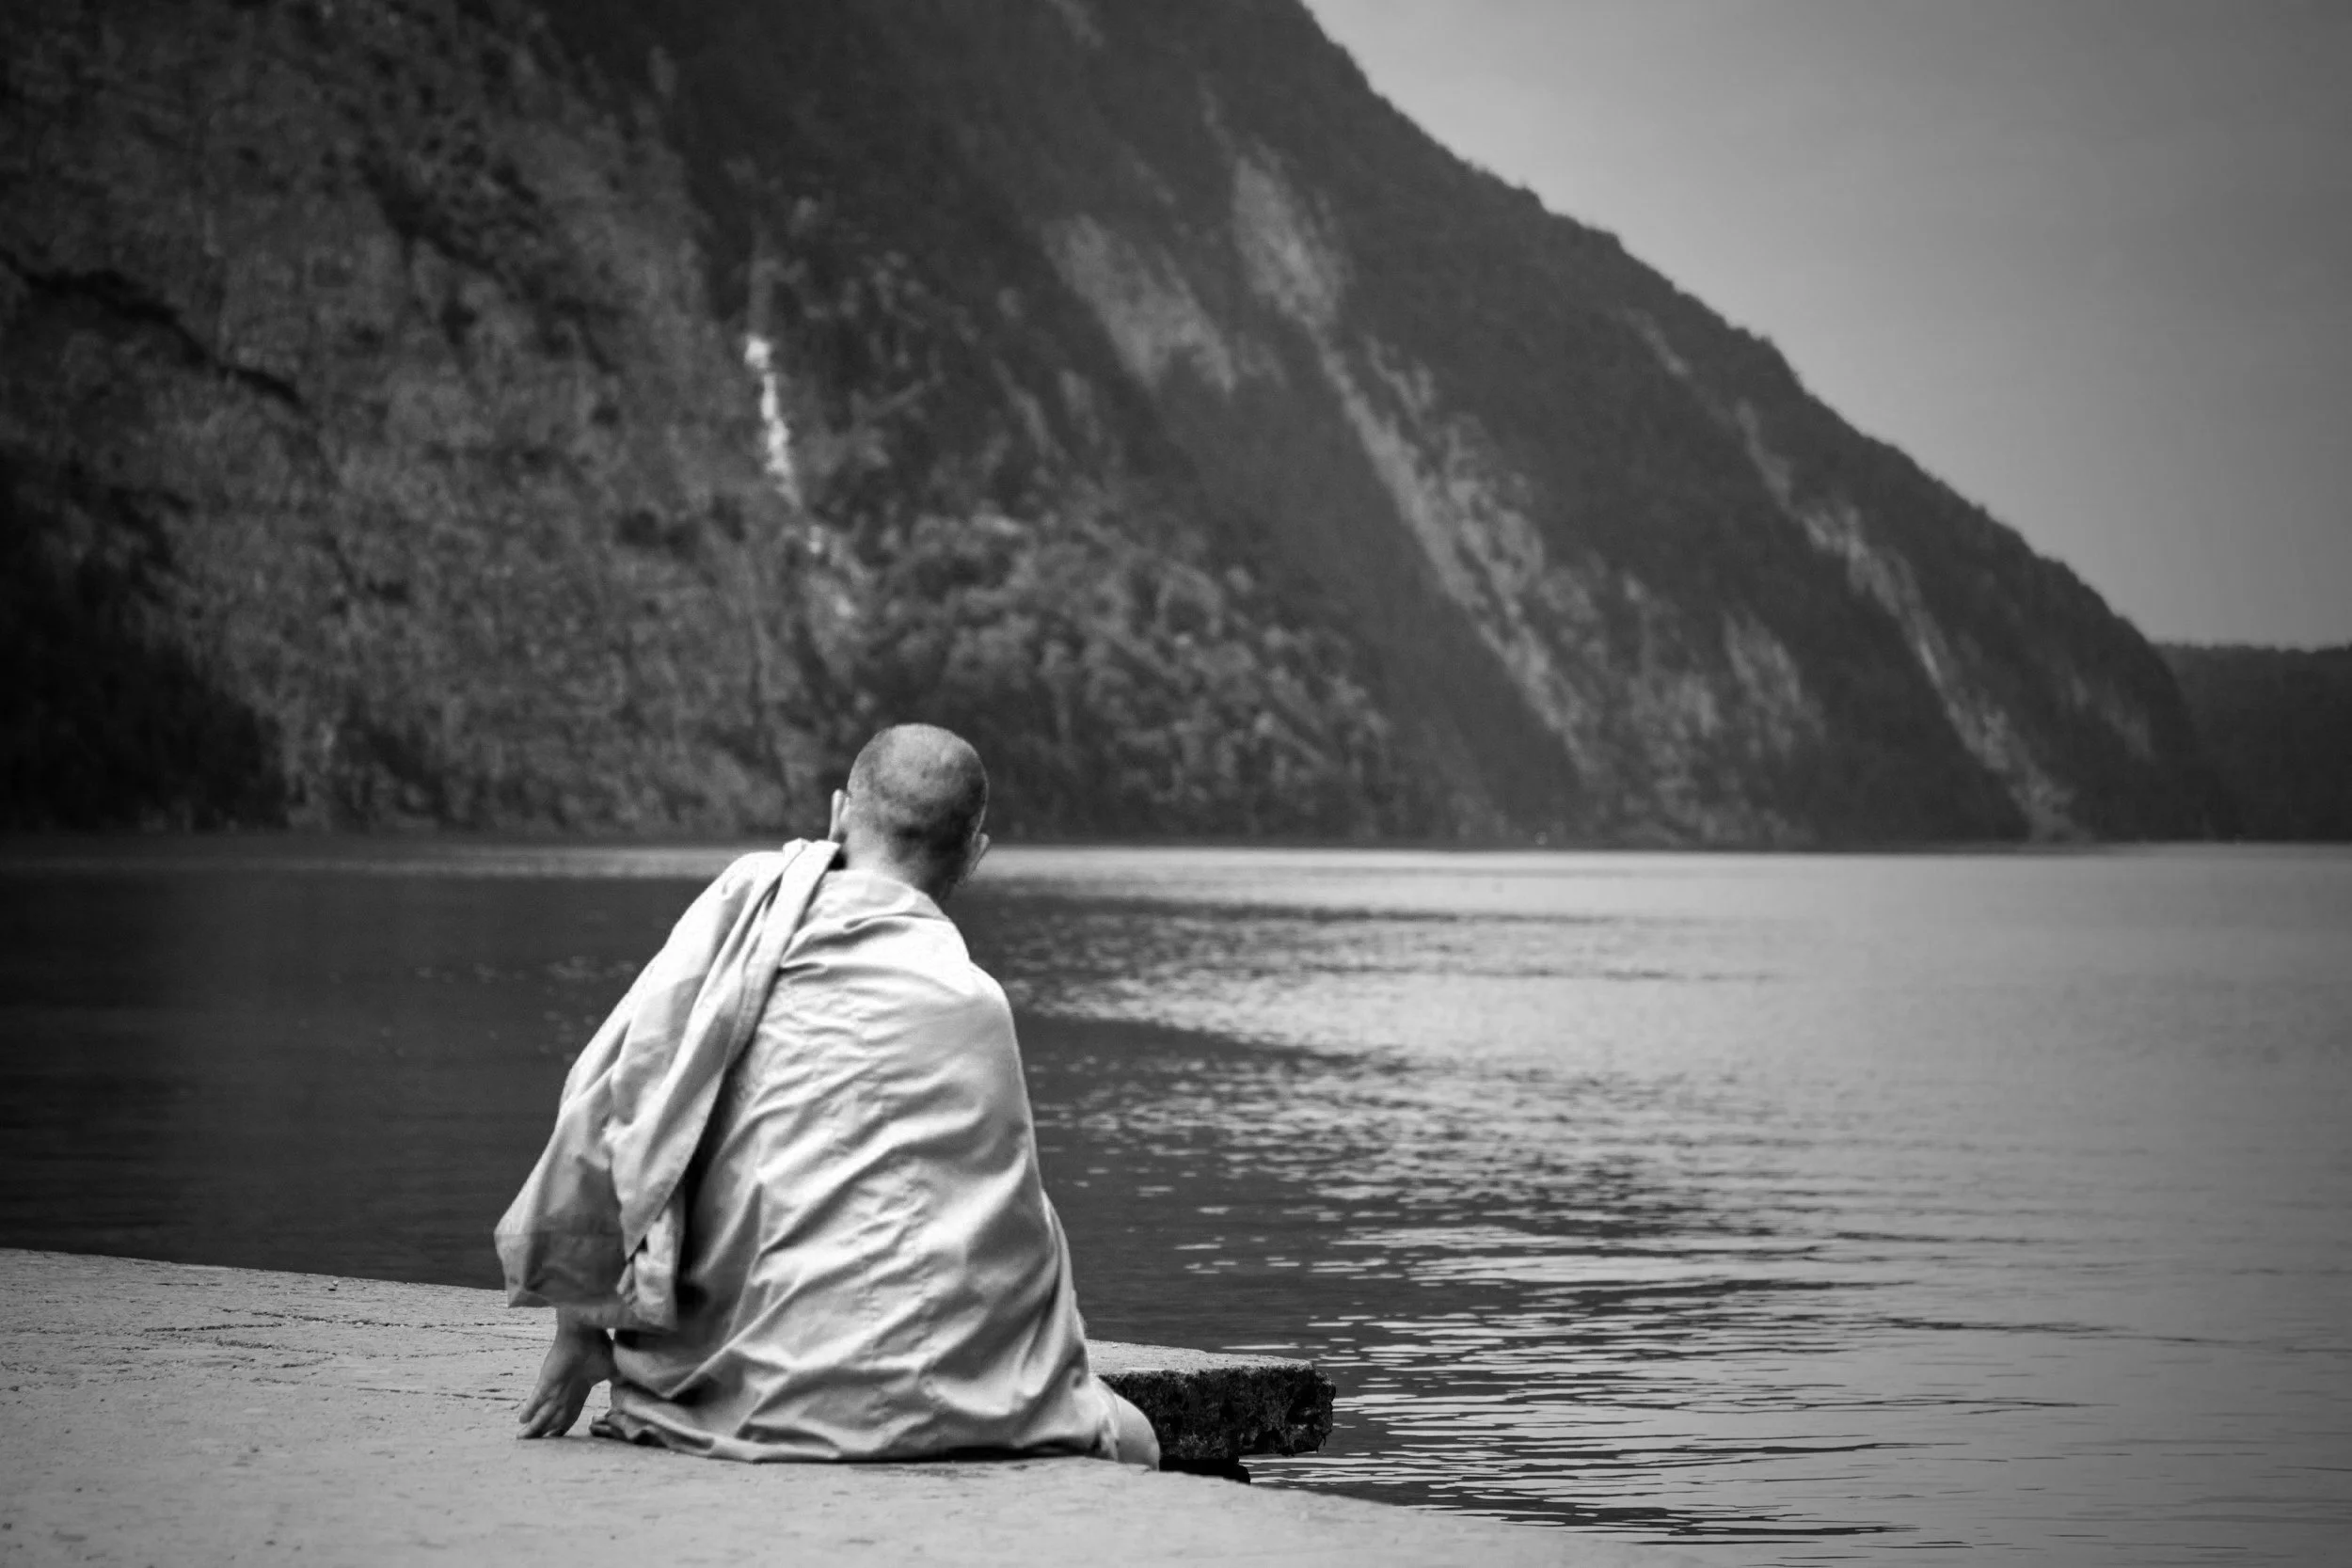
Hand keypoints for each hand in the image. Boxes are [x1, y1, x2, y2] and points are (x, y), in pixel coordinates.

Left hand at [517, 1319, 615, 1438]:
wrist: (585, 1330)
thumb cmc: (599, 1345)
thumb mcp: (613, 1368)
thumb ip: (618, 1380)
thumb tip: (630, 1388)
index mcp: (580, 1389)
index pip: (570, 1413)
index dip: (563, 1425)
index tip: (556, 1436)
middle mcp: (566, 1391)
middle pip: (553, 1417)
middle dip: (544, 1430)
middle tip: (533, 1442)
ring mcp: (555, 1387)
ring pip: (542, 1413)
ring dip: (534, 1427)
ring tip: (523, 1438)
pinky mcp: (546, 1382)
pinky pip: (535, 1400)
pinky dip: (529, 1410)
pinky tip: (521, 1420)